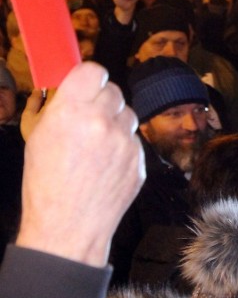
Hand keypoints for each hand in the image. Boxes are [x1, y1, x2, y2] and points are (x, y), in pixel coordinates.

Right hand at [15, 63, 144, 266]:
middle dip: (102, 101)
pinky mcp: (140, 160)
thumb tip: (71, 86)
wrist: (69, 226)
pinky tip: (105, 166)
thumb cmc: (46, 184)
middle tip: (88, 117)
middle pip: (114, 91)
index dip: (88, 77)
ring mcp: (126, 142)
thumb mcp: (37, 137)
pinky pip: (134, 142)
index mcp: (72, 111)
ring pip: (128, 115)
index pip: (94, 70)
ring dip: (115, 123)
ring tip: (95, 147)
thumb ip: (58, 107)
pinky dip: (123, 148)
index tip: (85, 84)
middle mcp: (102, 122)